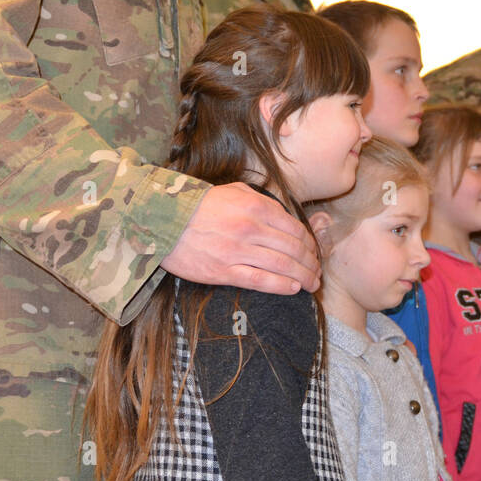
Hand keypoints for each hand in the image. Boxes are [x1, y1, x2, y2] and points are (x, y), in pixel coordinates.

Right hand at [161, 183, 320, 293]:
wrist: (163, 220)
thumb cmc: (200, 205)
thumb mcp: (235, 191)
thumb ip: (263, 201)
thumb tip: (287, 216)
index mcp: (256, 207)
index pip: (295, 228)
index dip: (310, 243)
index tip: (314, 252)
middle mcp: (251, 228)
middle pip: (294, 249)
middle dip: (311, 262)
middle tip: (317, 271)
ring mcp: (237, 251)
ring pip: (282, 266)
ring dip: (303, 276)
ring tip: (312, 283)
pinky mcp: (223, 271)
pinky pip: (260, 280)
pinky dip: (281, 286)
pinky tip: (294, 289)